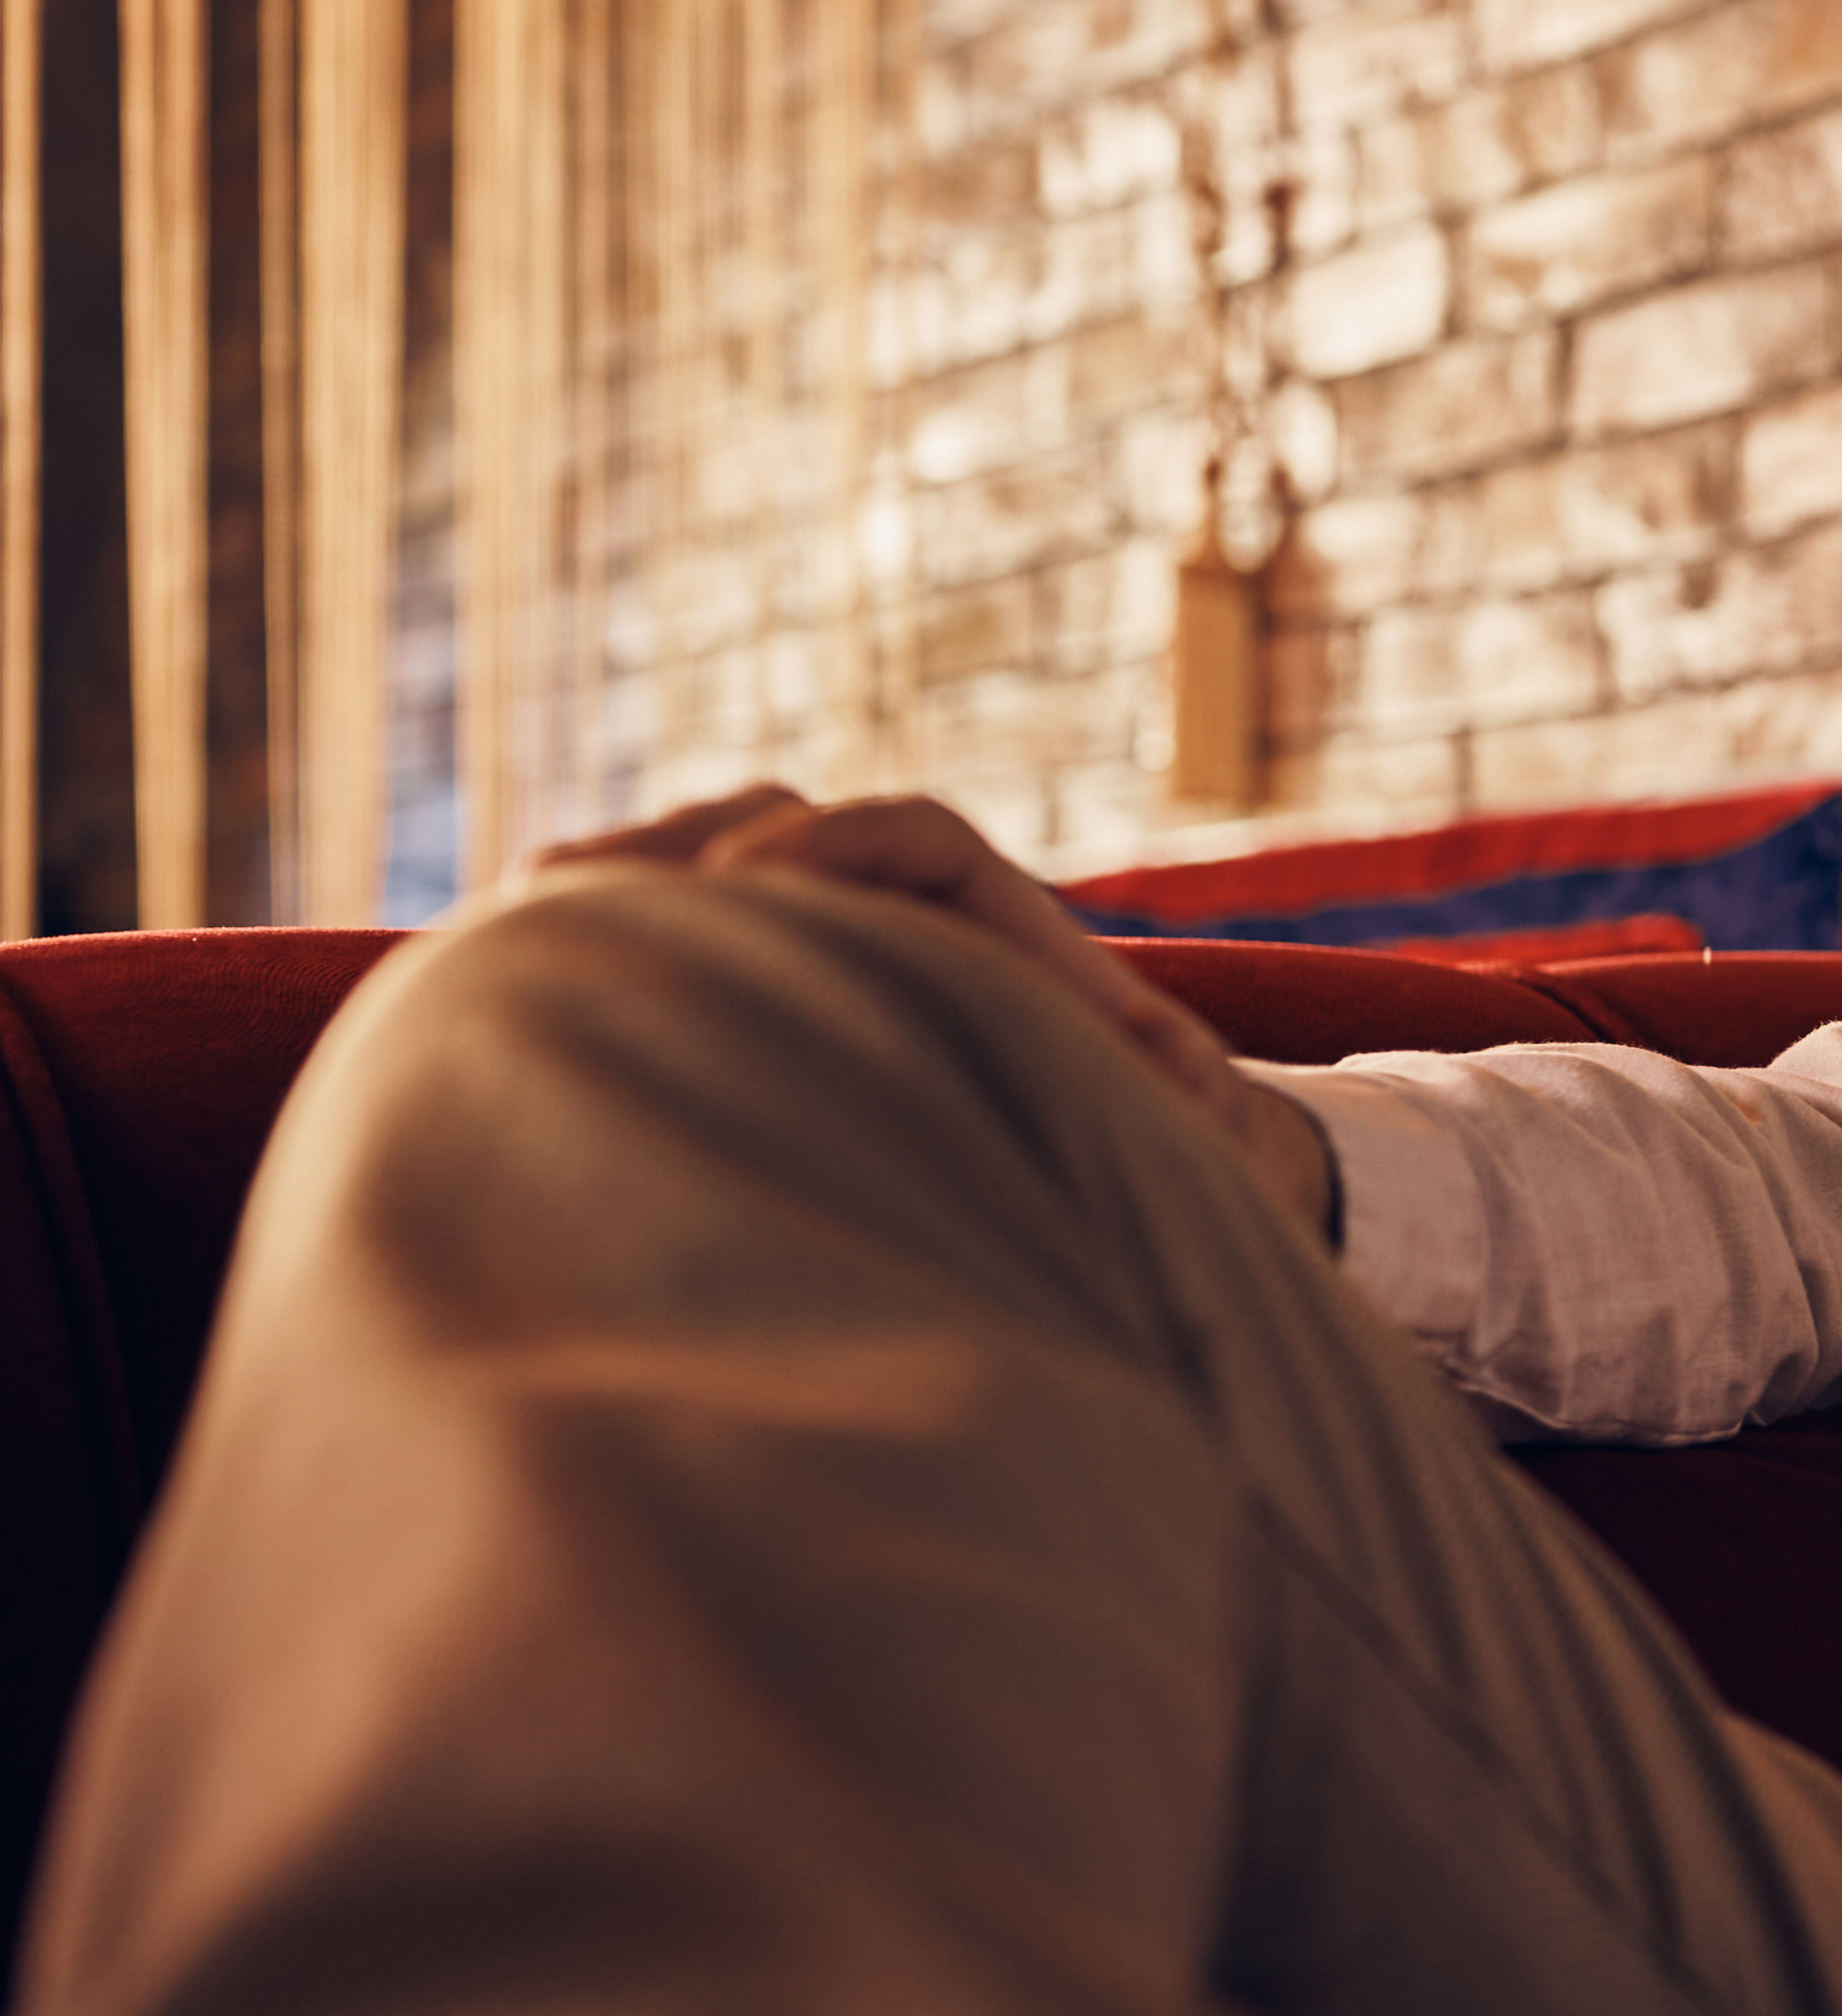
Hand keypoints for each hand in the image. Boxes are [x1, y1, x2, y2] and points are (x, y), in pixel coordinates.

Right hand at [529, 788, 1341, 1241]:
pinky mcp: (731, 1011)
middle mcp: (893, 918)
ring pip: (692, 880)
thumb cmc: (1145, 1159)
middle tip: (569, 896)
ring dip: (609, 895)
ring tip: (512, 932)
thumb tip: (1171, 1058)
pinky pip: (644, 957)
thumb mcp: (1175, 1135)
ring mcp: (804, 956)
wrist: (1106, 1189)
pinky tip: (491, 998)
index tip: (744, 886)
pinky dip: (576, 961)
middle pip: (773, 826)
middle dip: (677, 852)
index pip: (915, 836)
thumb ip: (1167, 1094)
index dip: (830, 846)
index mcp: (1001, 929)